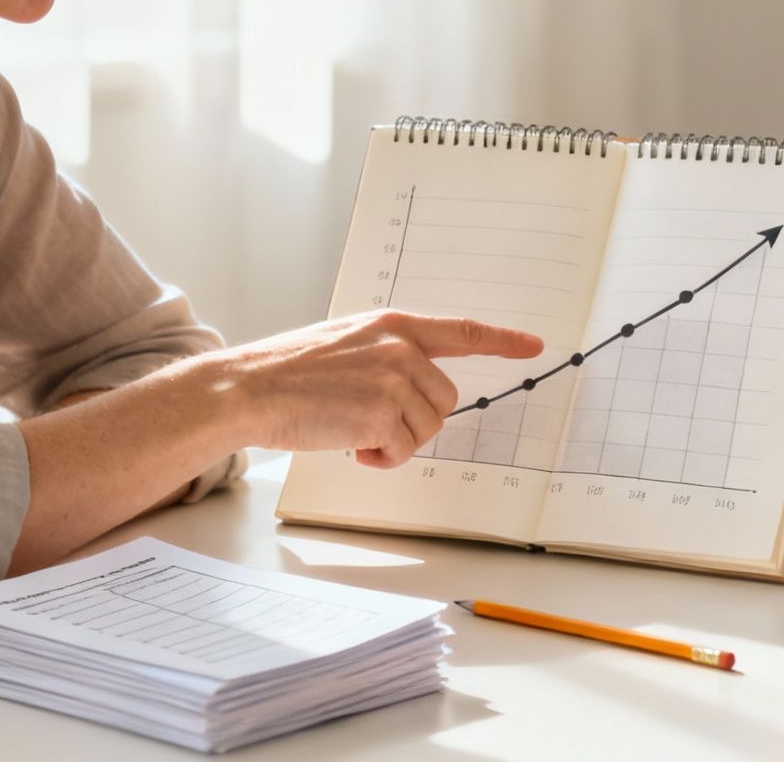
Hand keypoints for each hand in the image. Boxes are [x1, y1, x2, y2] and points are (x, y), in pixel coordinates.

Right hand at [202, 310, 542, 468]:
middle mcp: (401, 347)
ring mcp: (394, 379)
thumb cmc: (288, 371)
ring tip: (352, 428)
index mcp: (393, 325)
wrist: (250, 387)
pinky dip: (382, 458)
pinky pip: (404, 450)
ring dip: (395, 440)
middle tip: (369, 420)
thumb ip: (387, 354)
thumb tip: (416, 384)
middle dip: (414, 419)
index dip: (502, 338)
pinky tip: (349, 444)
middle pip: (445, 399)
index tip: (533, 344)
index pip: (461, 330)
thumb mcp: (347, 344)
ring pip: (427, 428)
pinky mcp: (383, 413)